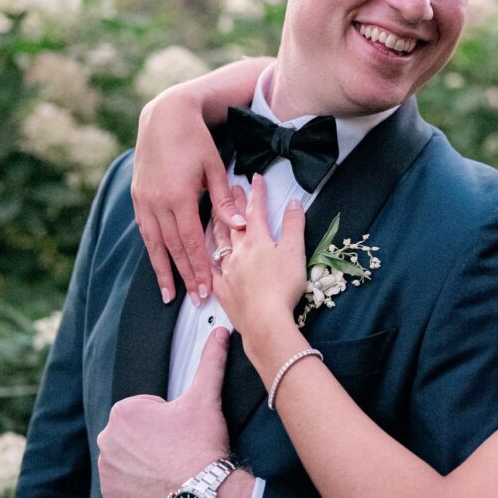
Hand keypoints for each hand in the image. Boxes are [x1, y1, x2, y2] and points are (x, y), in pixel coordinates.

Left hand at [98, 328, 231, 497]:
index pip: (144, 410)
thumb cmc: (202, 444)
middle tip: (177, 449)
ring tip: (170, 466)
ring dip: (143, 460)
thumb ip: (210, 361)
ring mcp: (107, 469)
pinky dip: (136, 484)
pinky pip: (121, 484)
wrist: (203, 493)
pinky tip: (158, 483)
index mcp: (124, 411)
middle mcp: (106, 439)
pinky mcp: (110, 494)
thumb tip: (220, 331)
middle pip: (133, 434)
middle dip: (152, 439)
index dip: (166, 419)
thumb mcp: (205, 398)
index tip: (181, 432)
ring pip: (126, 458)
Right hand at [132, 89, 246, 304]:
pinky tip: (157, 264)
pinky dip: (152, 250)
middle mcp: (158, 202)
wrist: (164, 117)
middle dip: (185, 276)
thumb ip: (223, 201)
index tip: (206, 289)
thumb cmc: (195, 140)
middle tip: (194, 300)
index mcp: (179, 196)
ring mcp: (144, 200)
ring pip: (154, 244)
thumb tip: (238, 226)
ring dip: (163, 270)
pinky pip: (145, 230)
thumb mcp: (214, 167)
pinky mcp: (137, 197)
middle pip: (173, 248)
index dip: (199, 267)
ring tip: (169, 294)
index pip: (191, 241)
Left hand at [213, 175, 307, 340]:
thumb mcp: (295, 251)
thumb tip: (293, 202)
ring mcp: (227, 271)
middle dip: (233, 204)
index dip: (257, 193)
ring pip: (218, 243)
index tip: (256, 178)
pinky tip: (203, 258)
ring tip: (213, 214)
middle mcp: (239, 252)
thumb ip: (293, 225)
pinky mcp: (222, 290)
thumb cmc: (283, 285)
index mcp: (257, 240)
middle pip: (235, 223)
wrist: (265, 320)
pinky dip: (207, 262)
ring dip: (217, 226)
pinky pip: (210, 272)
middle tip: (231, 187)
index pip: (256, 210)